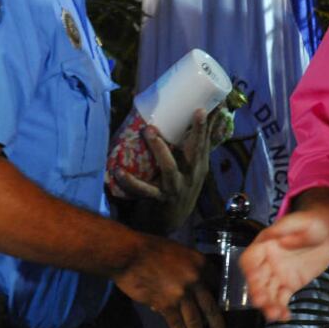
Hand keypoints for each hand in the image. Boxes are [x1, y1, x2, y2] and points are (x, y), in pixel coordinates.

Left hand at [112, 108, 211, 230]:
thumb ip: (193, 143)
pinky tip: (118, 170)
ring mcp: (175, 187)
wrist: (169, 220)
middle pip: (196, 151)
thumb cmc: (179, 185)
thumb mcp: (191, 166)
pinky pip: (143, 190)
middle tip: (197, 111)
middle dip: (198, 132)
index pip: (206, 142)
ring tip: (148, 130)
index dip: (209, 125)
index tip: (210, 106)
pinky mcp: (158, 198)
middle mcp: (191, 176)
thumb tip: (201, 115)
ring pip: (169, 167)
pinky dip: (129, 181)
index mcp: (198, 166)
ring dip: (159, 148)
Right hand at [113, 235, 225, 327]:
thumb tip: (187, 292)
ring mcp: (182, 293)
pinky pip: (178, 325)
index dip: (216, 298)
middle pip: (210, 307)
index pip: (216, 284)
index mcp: (200, 262)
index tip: (216, 308)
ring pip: (195, 320)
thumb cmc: (149, 249)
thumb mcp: (177, 252)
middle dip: (216, 325)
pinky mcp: (166, 304)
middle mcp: (195, 279)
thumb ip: (187, 269)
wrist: (129, 254)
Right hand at [239, 201, 328, 321]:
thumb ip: (287, 228)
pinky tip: (285, 316)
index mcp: (265, 244)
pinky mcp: (289, 285)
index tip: (253, 277)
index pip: (249, 258)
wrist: (328, 234)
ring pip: (267, 293)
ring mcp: (277, 275)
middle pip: (256, 280)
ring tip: (275, 314)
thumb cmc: (312, 223)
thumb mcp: (301, 221)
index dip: (249, 269)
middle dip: (257, 291)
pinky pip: (281, 299)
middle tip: (262, 301)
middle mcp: (267, 262)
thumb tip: (276, 238)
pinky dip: (281, 308)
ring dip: (268, 304)